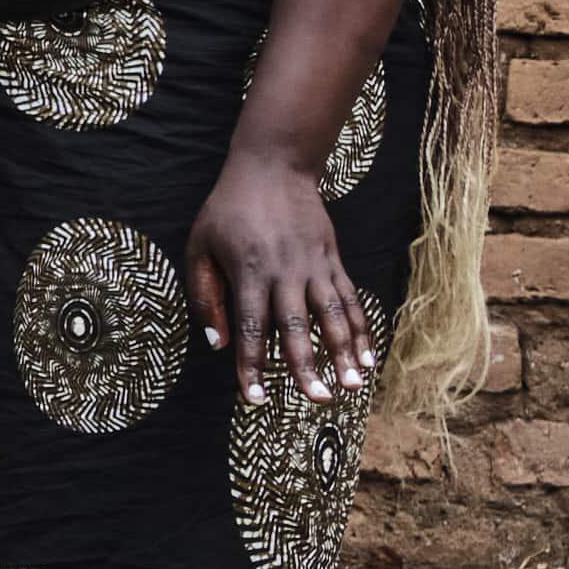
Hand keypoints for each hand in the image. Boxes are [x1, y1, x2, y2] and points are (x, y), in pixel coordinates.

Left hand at [190, 147, 377, 403]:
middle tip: (318, 400)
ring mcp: (315, 266)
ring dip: (345, 352)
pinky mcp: (333, 261)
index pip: (252, 328)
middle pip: (297, 327)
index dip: (252, 365)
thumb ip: (206, 296)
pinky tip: (368, 357)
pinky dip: (361, 329)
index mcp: (248, 271)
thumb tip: (219, 345)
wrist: (274, 168)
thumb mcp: (199, 246)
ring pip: (333, 316)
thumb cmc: (227, 210)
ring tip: (353, 385)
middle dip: (307, 367)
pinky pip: (350, 300)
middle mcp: (285, 272)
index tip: (255, 397)